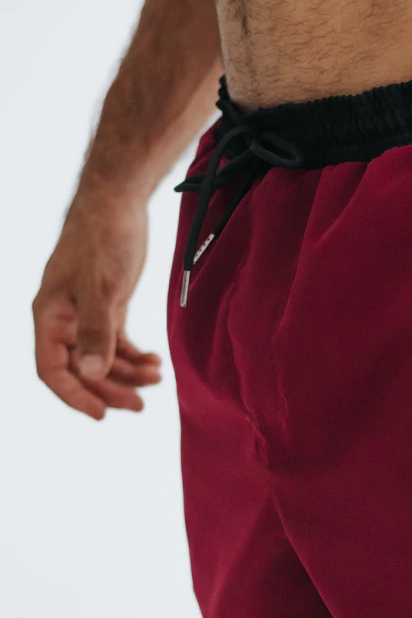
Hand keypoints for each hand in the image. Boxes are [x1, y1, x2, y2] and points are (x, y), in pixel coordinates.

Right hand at [33, 188, 161, 419]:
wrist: (118, 202)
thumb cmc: (102, 238)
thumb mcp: (102, 288)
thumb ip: (97, 331)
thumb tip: (91, 373)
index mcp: (49, 316)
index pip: (52, 370)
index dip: (74, 396)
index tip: (102, 415)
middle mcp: (63, 319)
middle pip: (80, 370)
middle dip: (109, 390)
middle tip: (141, 406)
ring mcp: (85, 313)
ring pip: (101, 358)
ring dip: (127, 374)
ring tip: (157, 379)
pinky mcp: (107, 305)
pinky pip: (116, 342)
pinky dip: (134, 356)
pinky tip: (155, 363)